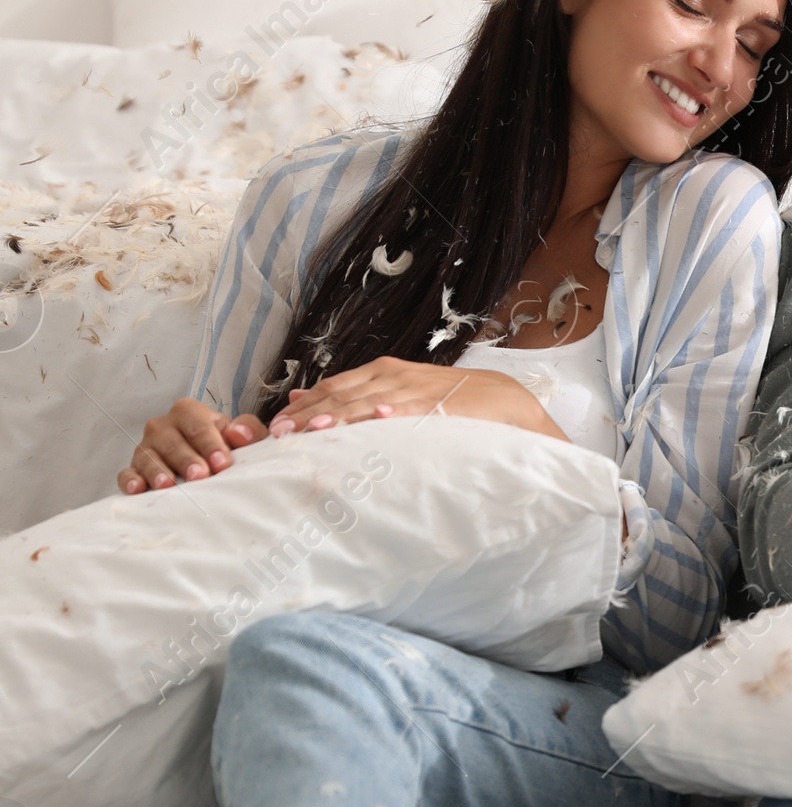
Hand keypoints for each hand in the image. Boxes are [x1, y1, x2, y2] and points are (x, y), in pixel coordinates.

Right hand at [119, 399, 269, 493]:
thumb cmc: (222, 446)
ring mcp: (146, 447)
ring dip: (158, 471)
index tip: (221, 463)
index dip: (210, 443)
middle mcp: (163, 426)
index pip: (198, 425)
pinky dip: (130, 480)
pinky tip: (137, 490)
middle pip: (172, 442)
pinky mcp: (135, 467)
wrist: (205, 460)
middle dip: (186, 459)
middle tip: (200, 475)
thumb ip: (247, 430)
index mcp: (188, 412)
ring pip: (149, 457)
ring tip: (168, 485)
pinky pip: (126, 472)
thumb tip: (239, 434)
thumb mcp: (239, 435)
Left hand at [265, 356, 565, 441]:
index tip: (273, 428)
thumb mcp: (395, 394)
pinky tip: (378, 418)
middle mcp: (392, 376)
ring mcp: (414, 389)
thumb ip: (351, 395)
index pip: (331, 387)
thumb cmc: (447, 403)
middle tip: (279, 434)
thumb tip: (299, 398)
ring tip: (314, 429)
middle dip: (308, 414)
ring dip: (340, 415)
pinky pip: (412, 409)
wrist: (502, 400)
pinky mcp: (439, 405)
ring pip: (369, 402)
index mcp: (380, 372)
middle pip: (341, 394)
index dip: (301, 406)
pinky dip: (394, 412)